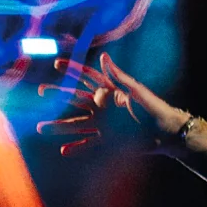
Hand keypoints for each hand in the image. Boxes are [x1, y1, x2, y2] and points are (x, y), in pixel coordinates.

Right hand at [35, 53, 189, 156]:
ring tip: (40, 127)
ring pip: (77, 125)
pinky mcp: (109, 140)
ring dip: (59, 126)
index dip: (73, 70)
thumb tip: (103, 56)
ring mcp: (104, 125)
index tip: (57, 63)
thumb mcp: (135, 90)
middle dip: (58, 97)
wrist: (166, 132)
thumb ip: (118, 76)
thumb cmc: (153, 108)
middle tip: (41, 92)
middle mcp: (103, 109)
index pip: (88, 79)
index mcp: (110, 93)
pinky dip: (77, 148)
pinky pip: (90, 144)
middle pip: (76, 101)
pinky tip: (63, 151)